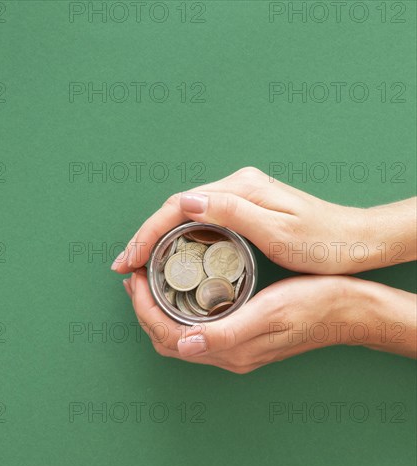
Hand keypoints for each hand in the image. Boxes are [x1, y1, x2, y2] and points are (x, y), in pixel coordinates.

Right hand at [112, 167, 415, 274]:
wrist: (355, 241)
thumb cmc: (323, 241)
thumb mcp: (280, 231)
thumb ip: (233, 211)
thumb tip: (186, 200)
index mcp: (240, 188)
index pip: (180, 205)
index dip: (149, 231)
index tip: (130, 258)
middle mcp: (235, 187)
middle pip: (176, 208)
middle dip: (145, 236)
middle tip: (124, 265)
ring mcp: (239, 197)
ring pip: (184, 215)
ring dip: (157, 239)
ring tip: (137, 264)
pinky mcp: (243, 210)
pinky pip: (198, 222)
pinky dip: (176, 239)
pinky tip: (168, 255)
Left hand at [122, 270, 415, 372]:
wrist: (346, 310)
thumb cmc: (313, 305)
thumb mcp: (270, 313)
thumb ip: (226, 333)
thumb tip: (183, 345)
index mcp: (230, 350)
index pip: (168, 335)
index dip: (144, 308)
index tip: (136, 279)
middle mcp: (227, 354)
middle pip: (167, 339)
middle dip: (144, 309)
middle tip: (136, 277)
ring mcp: (234, 349)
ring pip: (178, 336)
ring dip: (158, 311)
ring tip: (150, 282)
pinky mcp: (240, 339)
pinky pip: (195, 331)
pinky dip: (177, 312)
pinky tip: (180, 292)